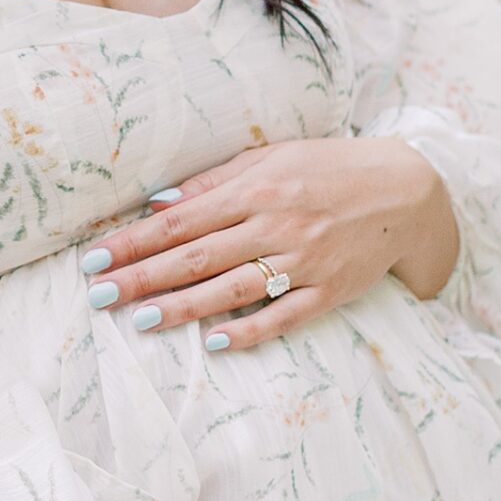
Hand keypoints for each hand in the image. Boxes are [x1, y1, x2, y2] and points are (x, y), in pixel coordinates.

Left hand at [81, 135, 458, 350]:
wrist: (405, 191)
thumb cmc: (327, 168)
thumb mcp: (270, 157)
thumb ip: (214, 181)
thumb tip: (159, 202)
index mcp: (256, 187)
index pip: (180, 219)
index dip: (134, 240)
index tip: (95, 258)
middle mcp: (275, 224)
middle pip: (197, 256)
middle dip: (144, 277)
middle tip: (100, 294)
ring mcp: (303, 260)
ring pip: (233, 289)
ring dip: (184, 307)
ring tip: (141, 321)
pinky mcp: (329, 291)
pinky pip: (283, 316)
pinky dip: (250, 331)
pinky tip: (216, 343)